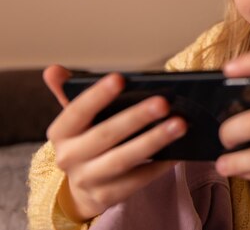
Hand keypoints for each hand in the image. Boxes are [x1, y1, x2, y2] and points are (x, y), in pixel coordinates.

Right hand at [44, 65, 186, 221]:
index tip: (120, 77)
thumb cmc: (87, 138)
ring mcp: (87, 179)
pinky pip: (137, 181)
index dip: (97, 95)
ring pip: (123, 160)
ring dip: (153, 141)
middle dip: (135, 118)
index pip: (76, 111)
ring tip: (180, 124)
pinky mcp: (107, 196)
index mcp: (61, 132)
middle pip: (105, 136)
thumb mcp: (78, 117)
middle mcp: (69, 157)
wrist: (83, 184)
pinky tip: (177, 152)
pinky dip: (158, 166)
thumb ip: (69, 92)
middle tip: (163, 102)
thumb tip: (53, 70)